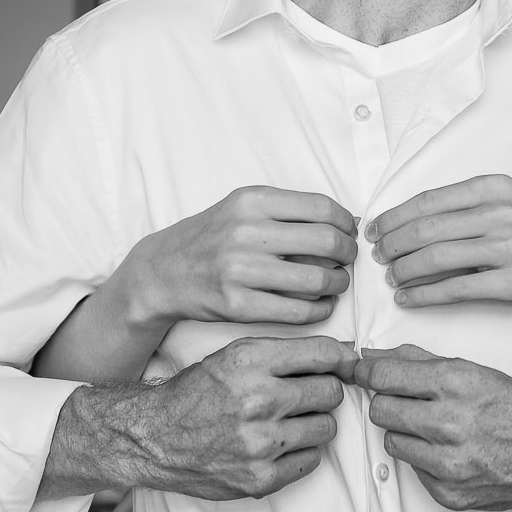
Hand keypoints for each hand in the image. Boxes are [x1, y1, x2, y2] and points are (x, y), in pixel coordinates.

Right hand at [51, 336, 352, 501]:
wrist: (152, 438)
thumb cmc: (197, 394)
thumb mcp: (234, 356)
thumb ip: (286, 352)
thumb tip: (346, 353)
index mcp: (250, 361)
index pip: (325, 354)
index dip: (341, 359)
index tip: (343, 365)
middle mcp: (257, 399)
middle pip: (331, 392)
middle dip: (324, 392)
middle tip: (307, 396)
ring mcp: (260, 442)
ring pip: (327, 428)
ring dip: (315, 424)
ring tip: (290, 422)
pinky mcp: (260, 478)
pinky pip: (312, 461)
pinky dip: (302, 453)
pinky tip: (280, 446)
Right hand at [125, 187, 359, 330]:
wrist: (163, 271)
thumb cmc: (212, 238)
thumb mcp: (242, 207)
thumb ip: (288, 209)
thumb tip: (346, 220)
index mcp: (251, 201)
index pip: (321, 208)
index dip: (345, 223)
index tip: (349, 232)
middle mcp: (246, 232)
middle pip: (326, 241)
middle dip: (348, 253)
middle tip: (347, 260)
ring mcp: (240, 270)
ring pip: (317, 279)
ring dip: (338, 283)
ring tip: (336, 283)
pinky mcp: (238, 305)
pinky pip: (298, 310)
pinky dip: (321, 309)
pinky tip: (322, 304)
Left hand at [342, 345, 511, 509]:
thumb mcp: (475, 371)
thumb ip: (420, 362)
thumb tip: (373, 357)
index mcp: (456, 382)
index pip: (383, 376)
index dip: (367, 374)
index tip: (363, 375)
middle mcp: (450, 422)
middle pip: (380, 410)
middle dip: (389, 403)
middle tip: (408, 404)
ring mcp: (449, 462)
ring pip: (392, 443)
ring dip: (406, 434)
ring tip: (435, 430)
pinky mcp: (449, 493)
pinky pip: (414, 472)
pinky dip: (425, 462)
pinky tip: (451, 454)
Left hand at [368, 175, 511, 319]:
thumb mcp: (509, 205)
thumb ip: (466, 207)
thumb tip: (407, 220)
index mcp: (495, 188)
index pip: (429, 200)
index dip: (394, 216)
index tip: (374, 229)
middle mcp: (502, 212)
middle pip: (426, 229)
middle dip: (393, 245)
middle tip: (378, 257)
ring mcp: (510, 247)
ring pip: (436, 258)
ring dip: (404, 270)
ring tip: (392, 278)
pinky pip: (455, 289)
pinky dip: (423, 295)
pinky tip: (407, 299)